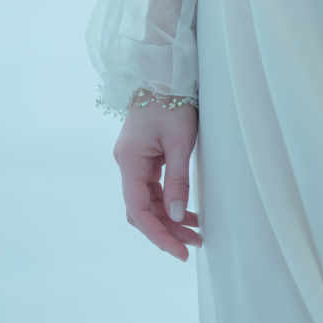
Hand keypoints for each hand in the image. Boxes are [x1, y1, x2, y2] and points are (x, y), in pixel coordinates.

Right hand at [113, 100, 201, 261]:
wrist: (164, 71)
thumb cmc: (173, 102)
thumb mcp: (180, 141)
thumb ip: (177, 180)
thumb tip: (175, 216)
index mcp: (130, 162)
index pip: (139, 210)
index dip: (158, 234)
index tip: (179, 251)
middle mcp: (127, 164)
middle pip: (142, 209)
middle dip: (166, 229)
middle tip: (193, 244)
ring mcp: (134, 160)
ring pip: (148, 200)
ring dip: (169, 217)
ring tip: (195, 232)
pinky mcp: (144, 156)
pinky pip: (153, 187)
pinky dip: (168, 201)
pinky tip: (186, 211)